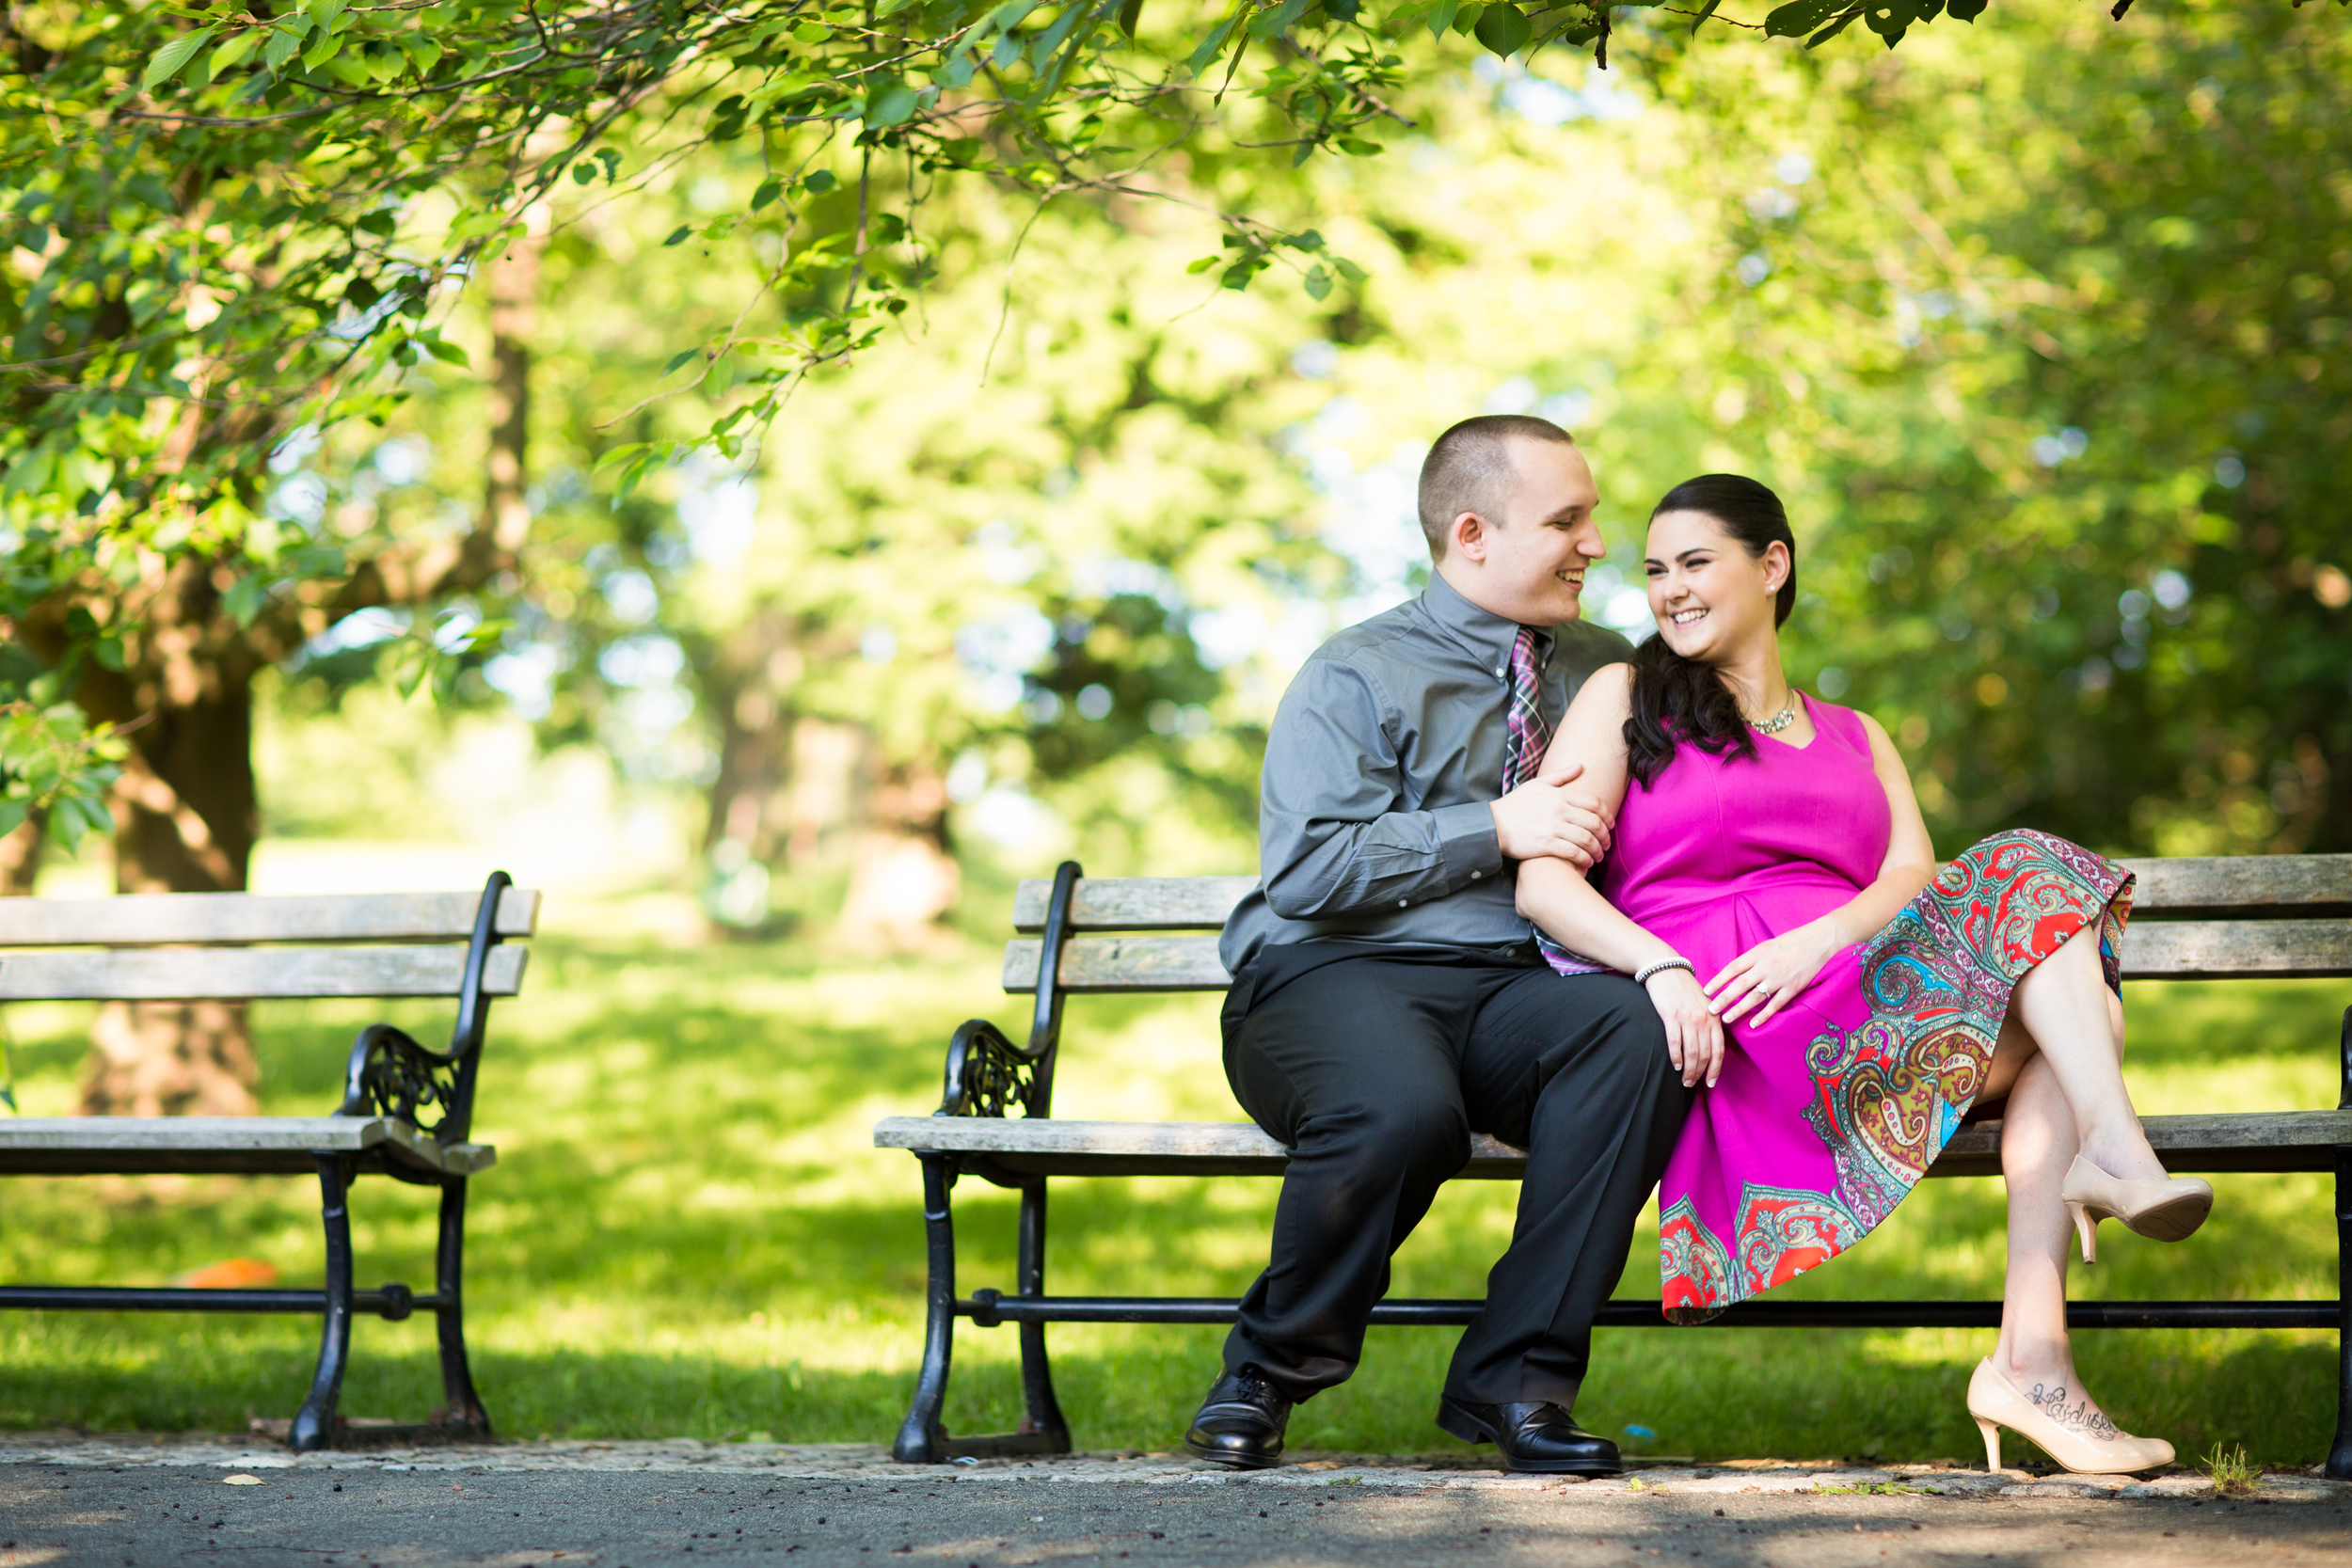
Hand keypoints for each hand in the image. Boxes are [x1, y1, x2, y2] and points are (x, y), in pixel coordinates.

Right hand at [1491, 763, 1613, 870]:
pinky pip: (1574, 853)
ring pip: (1587, 839)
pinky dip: (1585, 858)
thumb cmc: (1514, 805)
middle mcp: (1559, 810)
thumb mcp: (1536, 785)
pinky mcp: (1547, 845)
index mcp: (1559, 795)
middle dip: (1605, 834)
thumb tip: (1581, 766)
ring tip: (1599, 855)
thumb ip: (1561, 776)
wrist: (1493, 825)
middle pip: (1594, 822)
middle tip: (1607, 843)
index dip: (1606, 814)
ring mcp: (1553, 828)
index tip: (1610, 823)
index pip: (1593, 802)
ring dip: (1598, 849)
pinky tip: (1587, 862)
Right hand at [1645, 966, 1724, 1088]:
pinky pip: (1675, 1042)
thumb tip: (1710, 1046)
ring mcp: (1688, 1018)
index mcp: (1714, 1018)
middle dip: (1699, 1073)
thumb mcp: (1704, 1004)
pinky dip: (1675, 1057)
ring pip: (1691, 1052)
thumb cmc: (1684, 988)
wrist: (1667, 969)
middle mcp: (1703, 1019)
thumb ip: (1709, 1023)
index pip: (1719, 1050)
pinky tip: (1674, 1065)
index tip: (1710, 1083)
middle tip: (1691, 1084)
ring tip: (1683, 1080)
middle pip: (1705, 1055)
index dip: (1715, 1069)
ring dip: (1687, 1070)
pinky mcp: (1671, 1016)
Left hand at [1704, 924, 1840, 1028]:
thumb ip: (1751, 960)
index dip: (1718, 981)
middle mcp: (1766, 966)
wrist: (1818, 941)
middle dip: (1724, 999)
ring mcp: (1779, 978)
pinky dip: (1763, 1015)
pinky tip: (1753, 1024)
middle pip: (1740, 985)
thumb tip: (1733, 974)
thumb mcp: (1766, 946)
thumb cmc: (1790, 942)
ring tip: (1726, 1019)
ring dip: (1739, 1009)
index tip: (1706, 991)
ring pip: (1755, 997)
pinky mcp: (1793, 988)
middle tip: (1710, 1010)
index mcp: (1757, 953)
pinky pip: (1775, 1004)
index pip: (1733, 968)